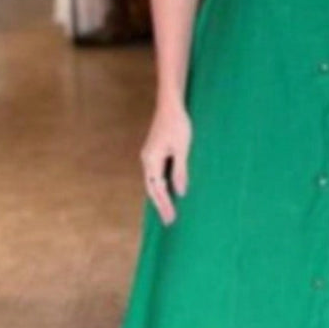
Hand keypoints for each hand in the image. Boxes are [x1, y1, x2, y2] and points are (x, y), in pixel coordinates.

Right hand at [140, 99, 191, 225]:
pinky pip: (155, 174)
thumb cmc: (177, 125)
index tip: (171, 219)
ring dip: (160, 196)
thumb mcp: (182, 149)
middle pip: (151, 188)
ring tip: (168, 210)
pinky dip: (160, 185)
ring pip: (152, 182)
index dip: (165, 205)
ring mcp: (149, 156)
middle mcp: (147, 160)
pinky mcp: (154, 152)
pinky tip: (168, 191)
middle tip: (170, 221)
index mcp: (151, 161)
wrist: (170, 105)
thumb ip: (180, 171)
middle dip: (160, 205)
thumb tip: (180, 193)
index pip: (157, 189)